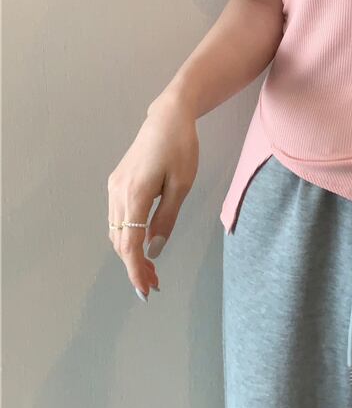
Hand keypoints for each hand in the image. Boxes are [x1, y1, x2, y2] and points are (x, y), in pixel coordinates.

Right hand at [107, 96, 198, 300]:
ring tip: (151, 269)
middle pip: (120, 241)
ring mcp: (113, 187)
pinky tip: (143, 243)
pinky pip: (118, 218)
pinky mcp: (116, 183)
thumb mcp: (182, 184)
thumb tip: (155, 250)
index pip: (130, 243)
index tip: (145, 289)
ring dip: (130, 253)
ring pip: (116, 231)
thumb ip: (167, 218)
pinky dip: (127, 236)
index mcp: (135, 194)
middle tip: (154, 285)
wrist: (167, 118)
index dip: (136, 270)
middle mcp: (117, 193)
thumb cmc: (181, 147)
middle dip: (134, 266)